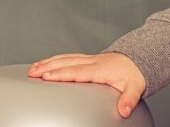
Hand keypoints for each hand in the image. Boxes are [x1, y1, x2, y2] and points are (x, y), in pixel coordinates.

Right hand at [28, 52, 147, 118]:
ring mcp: (89, 59)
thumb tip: (124, 111)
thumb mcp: (136, 88)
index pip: (77, 71)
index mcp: (101, 69)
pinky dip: (55, 60)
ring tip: (32, 69)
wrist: (138, 59)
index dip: (62, 73)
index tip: (46, 76)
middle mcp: (93, 62)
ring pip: (65, 58)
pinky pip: (68, 58)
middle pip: (66, 63)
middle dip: (48, 67)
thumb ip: (129, 99)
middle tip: (32, 73)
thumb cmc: (134, 75)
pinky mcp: (87, 59)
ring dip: (48, 62)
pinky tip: (45, 64)